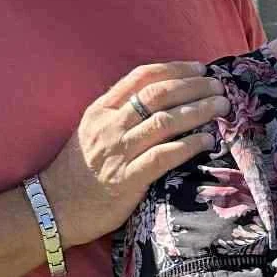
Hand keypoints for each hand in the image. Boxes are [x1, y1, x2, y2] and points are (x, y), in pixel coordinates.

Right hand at [40, 63, 226, 247]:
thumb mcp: (92, 131)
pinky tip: (208, 141)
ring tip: (221, 108)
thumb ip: (120, 114)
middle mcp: (109, 126)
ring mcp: (118, 152)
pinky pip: (164, 156)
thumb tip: (163, 101)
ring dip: (199, 111)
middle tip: (219, 86)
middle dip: (193, 87)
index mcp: (101, 110)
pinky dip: (189, 146)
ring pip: (165, 122)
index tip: (199, 68)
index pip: (141, 78)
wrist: (54, 208)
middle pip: (158, 95)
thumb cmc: (78, 171)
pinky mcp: (127, 179)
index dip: (174, 70)